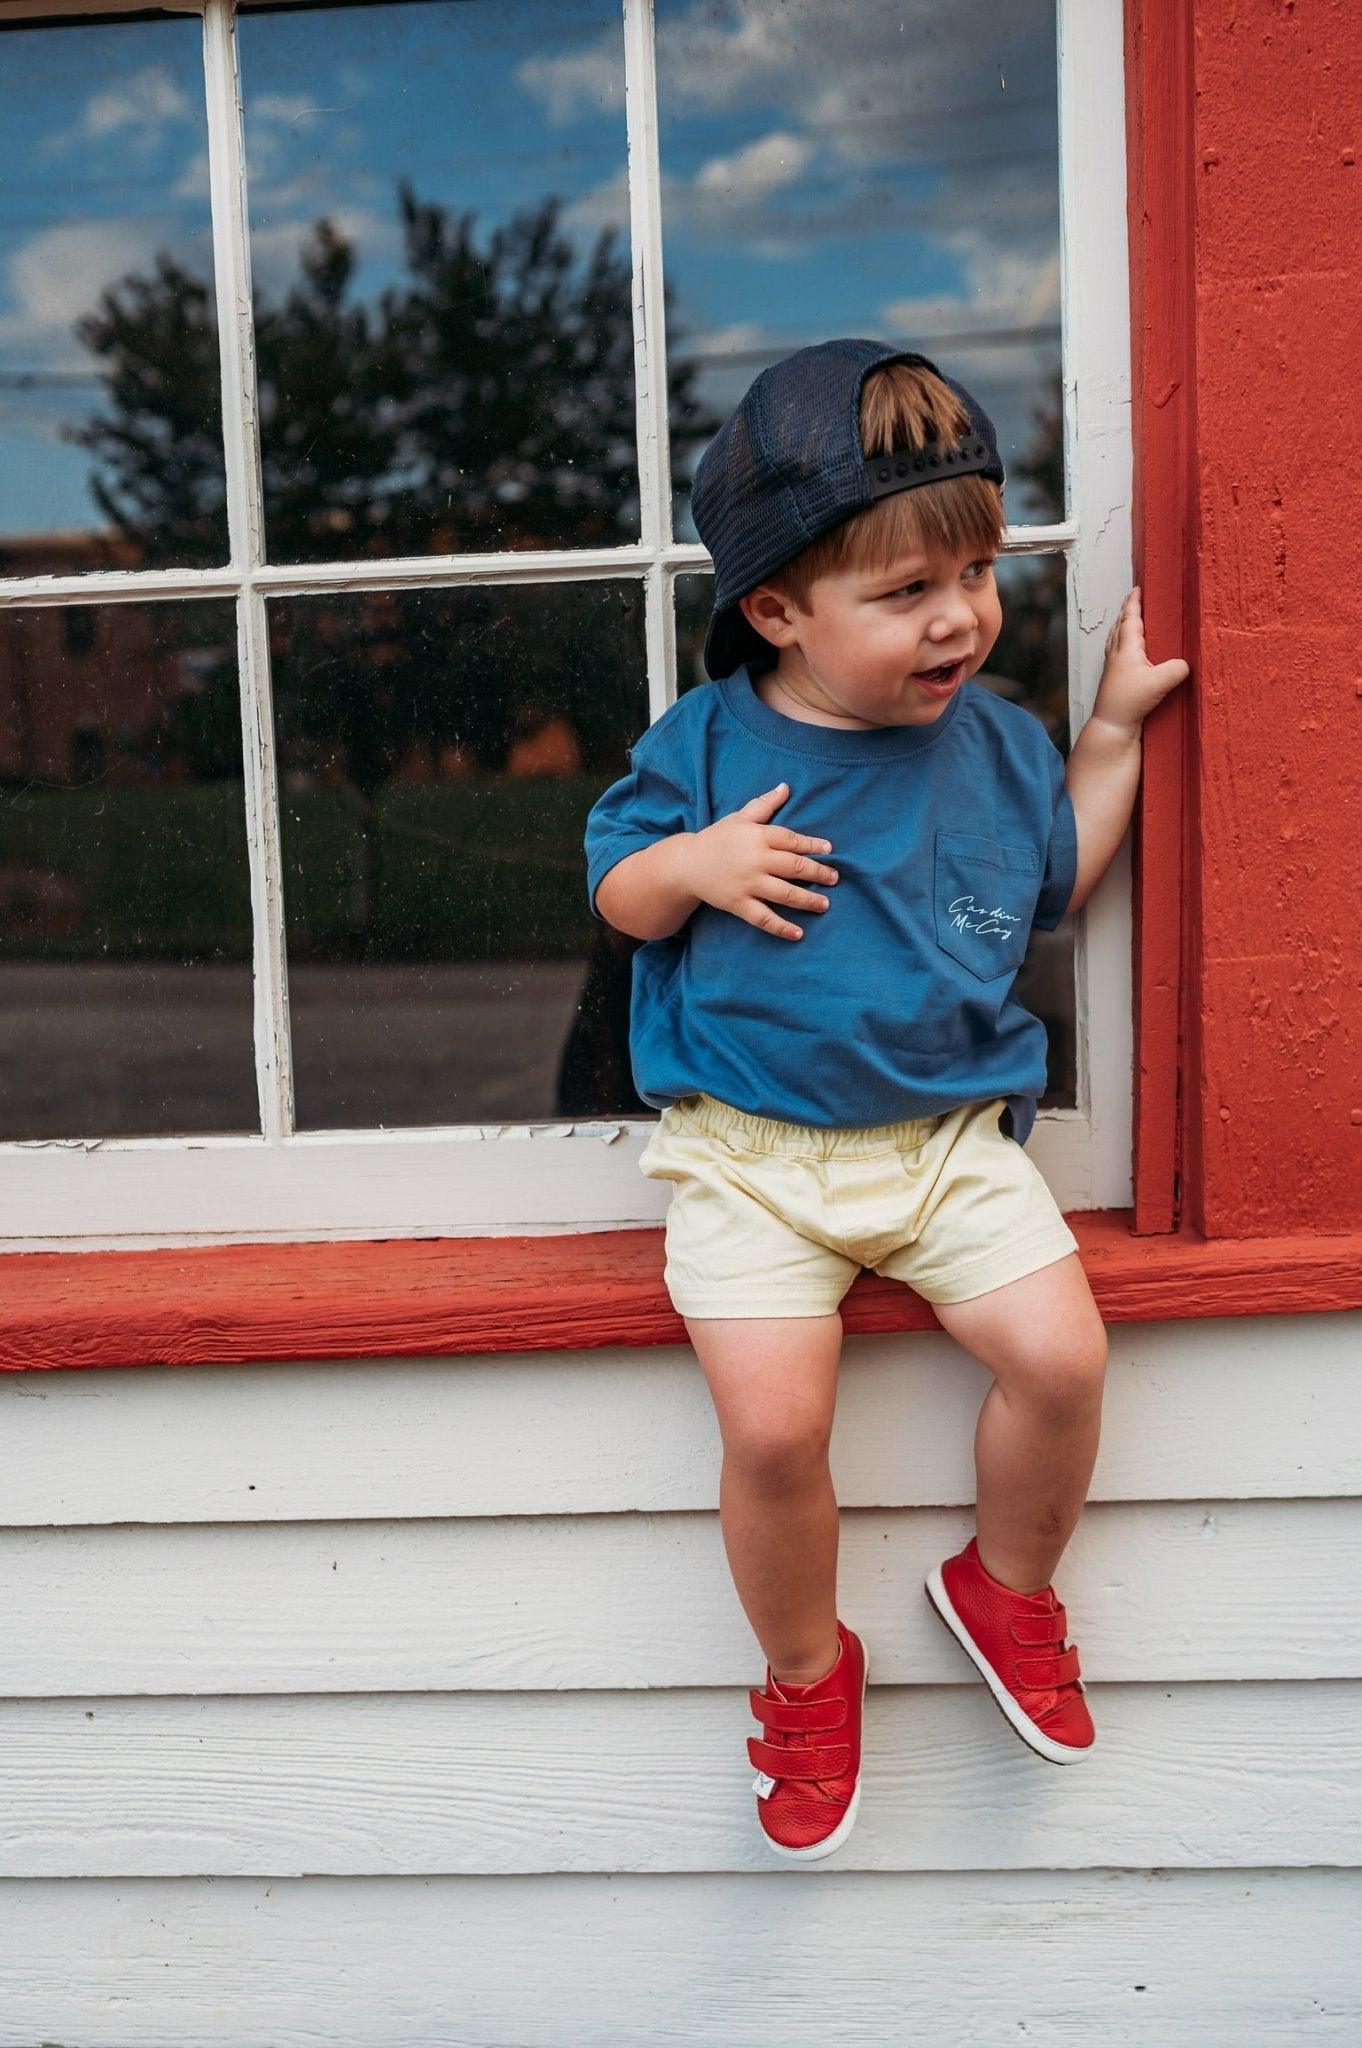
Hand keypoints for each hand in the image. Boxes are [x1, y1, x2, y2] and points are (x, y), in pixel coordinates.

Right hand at [683, 780, 838, 940]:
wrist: (686, 864)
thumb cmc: (717, 838)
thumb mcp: (740, 818)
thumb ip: (765, 804)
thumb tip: (786, 787)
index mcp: (757, 836)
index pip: (792, 840)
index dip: (812, 845)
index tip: (828, 850)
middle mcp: (755, 860)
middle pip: (794, 867)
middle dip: (818, 873)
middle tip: (835, 878)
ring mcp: (747, 884)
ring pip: (785, 894)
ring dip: (808, 900)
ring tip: (825, 904)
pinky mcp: (739, 904)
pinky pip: (764, 918)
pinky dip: (782, 927)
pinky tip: (799, 934)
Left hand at [1092, 587, 1189, 737]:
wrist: (1111, 725)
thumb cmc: (1130, 701)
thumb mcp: (1161, 682)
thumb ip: (1178, 668)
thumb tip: (1186, 664)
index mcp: (1127, 648)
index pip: (1130, 619)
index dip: (1134, 603)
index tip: (1137, 589)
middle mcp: (1116, 654)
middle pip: (1120, 626)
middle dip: (1127, 612)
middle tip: (1133, 600)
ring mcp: (1112, 667)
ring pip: (1116, 639)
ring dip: (1122, 626)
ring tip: (1128, 621)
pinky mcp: (1113, 679)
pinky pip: (1116, 652)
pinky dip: (1121, 643)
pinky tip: (1127, 652)